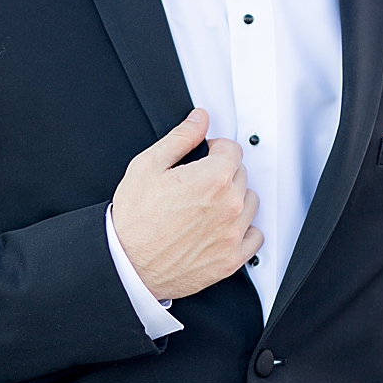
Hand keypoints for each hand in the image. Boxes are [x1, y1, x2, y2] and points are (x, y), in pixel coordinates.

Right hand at [110, 108, 261, 301]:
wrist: (128, 263)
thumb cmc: (134, 220)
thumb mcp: (147, 166)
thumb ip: (180, 138)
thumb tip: (198, 120)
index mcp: (212, 179)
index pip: (233, 149)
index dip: (214, 149)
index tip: (203, 156)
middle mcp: (229, 205)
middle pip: (241, 174)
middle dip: (222, 173)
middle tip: (196, 183)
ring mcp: (233, 234)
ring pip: (250, 203)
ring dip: (234, 199)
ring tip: (206, 206)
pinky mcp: (232, 258)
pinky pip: (254, 236)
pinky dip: (242, 229)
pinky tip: (220, 227)